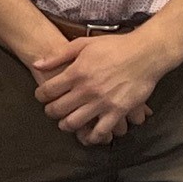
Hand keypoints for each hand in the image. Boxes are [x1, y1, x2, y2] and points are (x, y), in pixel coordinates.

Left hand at [34, 29, 165, 145]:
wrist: (145, 54)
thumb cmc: (114, 46)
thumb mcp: (83, 44)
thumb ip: (58, 55)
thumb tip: (37, 64)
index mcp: (76, 72)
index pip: (48, 90)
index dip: (41, 95)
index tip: (42, 96)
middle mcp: (87, 90)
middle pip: (58, 109)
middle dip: (50, 112)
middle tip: (51, 111)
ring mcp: (102, 102)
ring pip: (74, 123)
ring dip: (66, 125)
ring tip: (66, 123)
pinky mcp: (118, 112)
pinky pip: (101, 131)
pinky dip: (91, 137)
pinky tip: (87, 135)